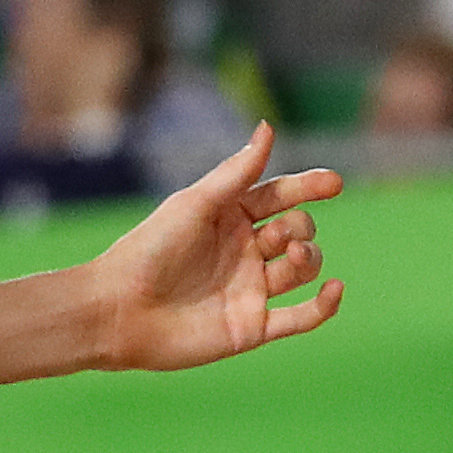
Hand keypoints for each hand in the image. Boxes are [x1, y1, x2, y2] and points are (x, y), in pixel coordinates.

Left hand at [86, 124, 343, 371]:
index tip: (334, 183)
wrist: (117, 312)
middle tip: (274, 238)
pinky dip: (325, 305)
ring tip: (290, 256)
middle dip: (299, 228)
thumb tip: (268, 126)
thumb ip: (237, 172)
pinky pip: (302, 317)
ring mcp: (250, 289)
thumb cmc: (148, 251)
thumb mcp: (196, 205)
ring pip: (303, 268)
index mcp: (228, 218)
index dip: (308, 187)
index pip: (280, 196)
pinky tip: (335, 288)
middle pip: (298, 230)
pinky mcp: (252, 327)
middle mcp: (243, 252)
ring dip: (308, 258)